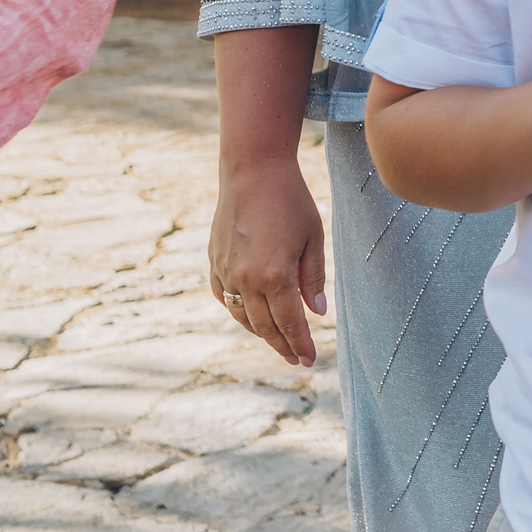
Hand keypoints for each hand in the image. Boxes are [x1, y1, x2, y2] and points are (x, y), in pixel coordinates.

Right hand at [209, 157, 327, 365]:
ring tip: (277, 341)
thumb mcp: (313, 237)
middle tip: (297, 358)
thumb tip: (317, 313)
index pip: (290, 323)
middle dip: (282, 345)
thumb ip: (313, 278)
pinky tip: (251, 315)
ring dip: (260, 333)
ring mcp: (226, 272)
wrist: (252, 171)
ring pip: (242, 316)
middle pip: (265, 327)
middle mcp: (247, 280)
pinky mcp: (214, 262)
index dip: (301, 344)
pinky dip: (238, 311)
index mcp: (276, 276)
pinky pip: (225, 298)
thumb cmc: (291, 201)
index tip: (310, 359)